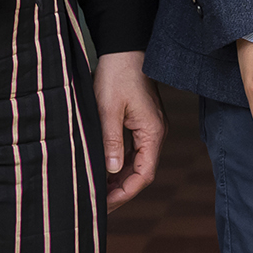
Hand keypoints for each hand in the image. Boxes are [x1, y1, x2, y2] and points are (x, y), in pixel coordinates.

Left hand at [92, 50, 165, 208]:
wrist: (124, 49)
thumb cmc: (117, 75)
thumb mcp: (108, 110)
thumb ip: (111, 142)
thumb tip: (111, 171)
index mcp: (152, 132)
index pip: (144, 175)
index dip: (125, 193)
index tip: (105, 204)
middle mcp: (155, 133)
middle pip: (141, 172)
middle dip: (121, 190)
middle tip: (97, 203)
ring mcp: (148, 128)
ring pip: (136, 163)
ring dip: (119, 178)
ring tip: (97, 190)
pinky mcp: (140, 123)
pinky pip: (133, 151)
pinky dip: (119, 163)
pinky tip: (103, 170)